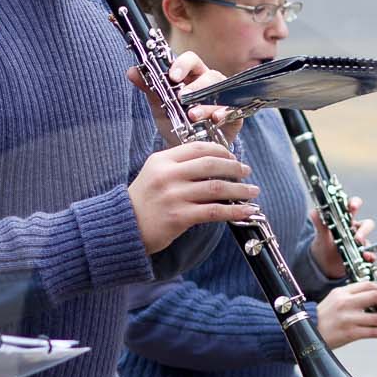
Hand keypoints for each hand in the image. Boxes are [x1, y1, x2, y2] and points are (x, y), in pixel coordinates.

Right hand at [127, 139, 259, 252]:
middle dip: (234, 167)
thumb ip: (179, 166)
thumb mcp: (155, 174)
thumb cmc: (143, 202)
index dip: (220, 151)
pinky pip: (214, 211)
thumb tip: (214, 166)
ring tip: (253, 191)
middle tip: (247, 171)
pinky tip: (246, 211)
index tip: (233, 157)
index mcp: (162, 160)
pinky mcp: (178, 217)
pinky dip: (234, 211)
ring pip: (216, 188)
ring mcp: (173, 196)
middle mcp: (167, 175)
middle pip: (210, 165)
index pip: (197, 148)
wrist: (123, 228)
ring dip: (240, 190)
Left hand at [129, 52, 243, 149]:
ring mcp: (224, 98)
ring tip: (192, 115)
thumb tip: (131, 71)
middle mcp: (210, 83)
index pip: (191, 60)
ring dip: (205, 103)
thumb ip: (149, 88)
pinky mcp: (234, 114)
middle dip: (196, 86)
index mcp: (192, 76)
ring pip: (220, 92)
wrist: (187, 149)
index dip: (182, 64)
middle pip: (208, 75)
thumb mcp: (160, 106)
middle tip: (183, 97)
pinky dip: (223, 113)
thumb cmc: (176, 123)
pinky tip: (215, 119)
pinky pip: (232, 109)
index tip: (172, 76)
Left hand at [310, 195, 375, 279]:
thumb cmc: (324, 244)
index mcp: (345, 220)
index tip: (353, 206)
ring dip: (365, 244)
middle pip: (366, 225)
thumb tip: (313, 212)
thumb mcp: (321, 234)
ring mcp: (359, 244)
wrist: (321, 264)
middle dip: (364, 229)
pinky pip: (369, 255)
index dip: (355, 204)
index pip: (353, 207)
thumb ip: (319, 223)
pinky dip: (370, 256)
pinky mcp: (361, 256)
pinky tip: (366, 257)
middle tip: (357, 237)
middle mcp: (354, 230)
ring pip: (368, 241)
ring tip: (359, 248)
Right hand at [318, 279, 376, 349]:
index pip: (368, 285)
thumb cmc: (320, 319)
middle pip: (375, 296)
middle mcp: (346, 303)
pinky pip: (374, 331)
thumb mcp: (333, 300)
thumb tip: (372, 298)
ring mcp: (348, 318)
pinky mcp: (350, 332)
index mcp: (341, 292)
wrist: (305, 334)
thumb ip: (350, 296)